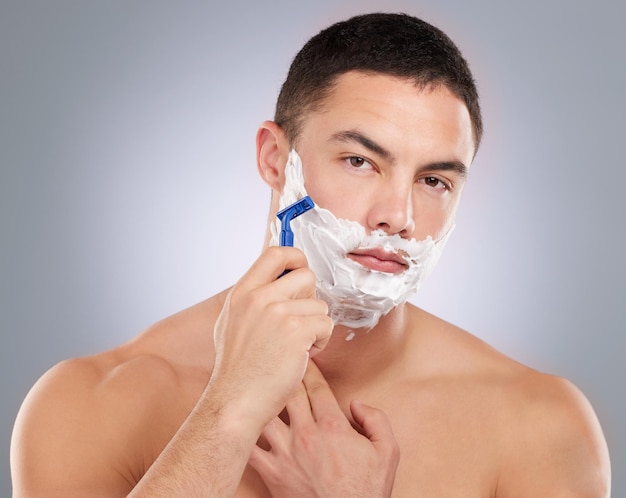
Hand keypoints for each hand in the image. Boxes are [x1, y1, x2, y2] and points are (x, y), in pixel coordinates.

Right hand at [210, 246, 333, 430]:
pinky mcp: (297, 331)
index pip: (275, 254)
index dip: (295, 257)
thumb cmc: (237, 369)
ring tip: (296, 345)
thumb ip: (253, 299)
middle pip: (306, 276)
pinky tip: (302, 355)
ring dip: (315, 325)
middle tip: (299, 321)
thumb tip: (279, 281)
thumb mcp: (232, 322)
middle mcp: (258, 297)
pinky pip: (326, 324)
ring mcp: (278, 313)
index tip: (301, 269)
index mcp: (242, 292)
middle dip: (310, 298)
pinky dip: (321, 341)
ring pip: (319, 304)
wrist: (235, 401)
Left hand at [249, 361, 399, 497]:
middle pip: (288, 392)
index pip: (316, 386)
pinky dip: (245, 433)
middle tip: (278, 364)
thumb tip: (356, 404)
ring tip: (257, 387)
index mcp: (333, 427)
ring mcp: (285, 453)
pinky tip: (243, 422)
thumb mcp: (388, 452)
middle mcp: (306, 435)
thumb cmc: (365, 491)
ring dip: (262, 398)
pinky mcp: (271, 472)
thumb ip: (376, 420)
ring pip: (265, 413)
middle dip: (283, 374)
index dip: (308, 368)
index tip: (304, 358)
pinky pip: (250, 447)